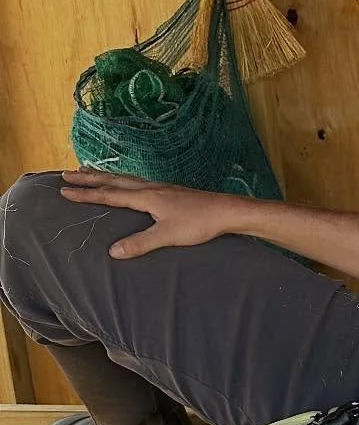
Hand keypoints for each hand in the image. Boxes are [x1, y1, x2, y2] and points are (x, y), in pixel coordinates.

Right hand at [60, 169, 232, 258]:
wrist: (228, 211)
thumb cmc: (200, 223)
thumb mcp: (168, 236)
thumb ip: (140, 243)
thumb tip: (113, 252)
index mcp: (146, 197)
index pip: (109, 195)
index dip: (86, 194)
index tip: (64, 190)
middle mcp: (151, 187)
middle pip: (113, 181)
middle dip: (88, 178)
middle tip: (66, 174)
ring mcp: (161, 187)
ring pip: (125, 178)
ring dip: (104, 176)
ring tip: (89, 172)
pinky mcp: (171, 191)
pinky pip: (138, 181)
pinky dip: (123, 179)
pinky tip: (127, 183)